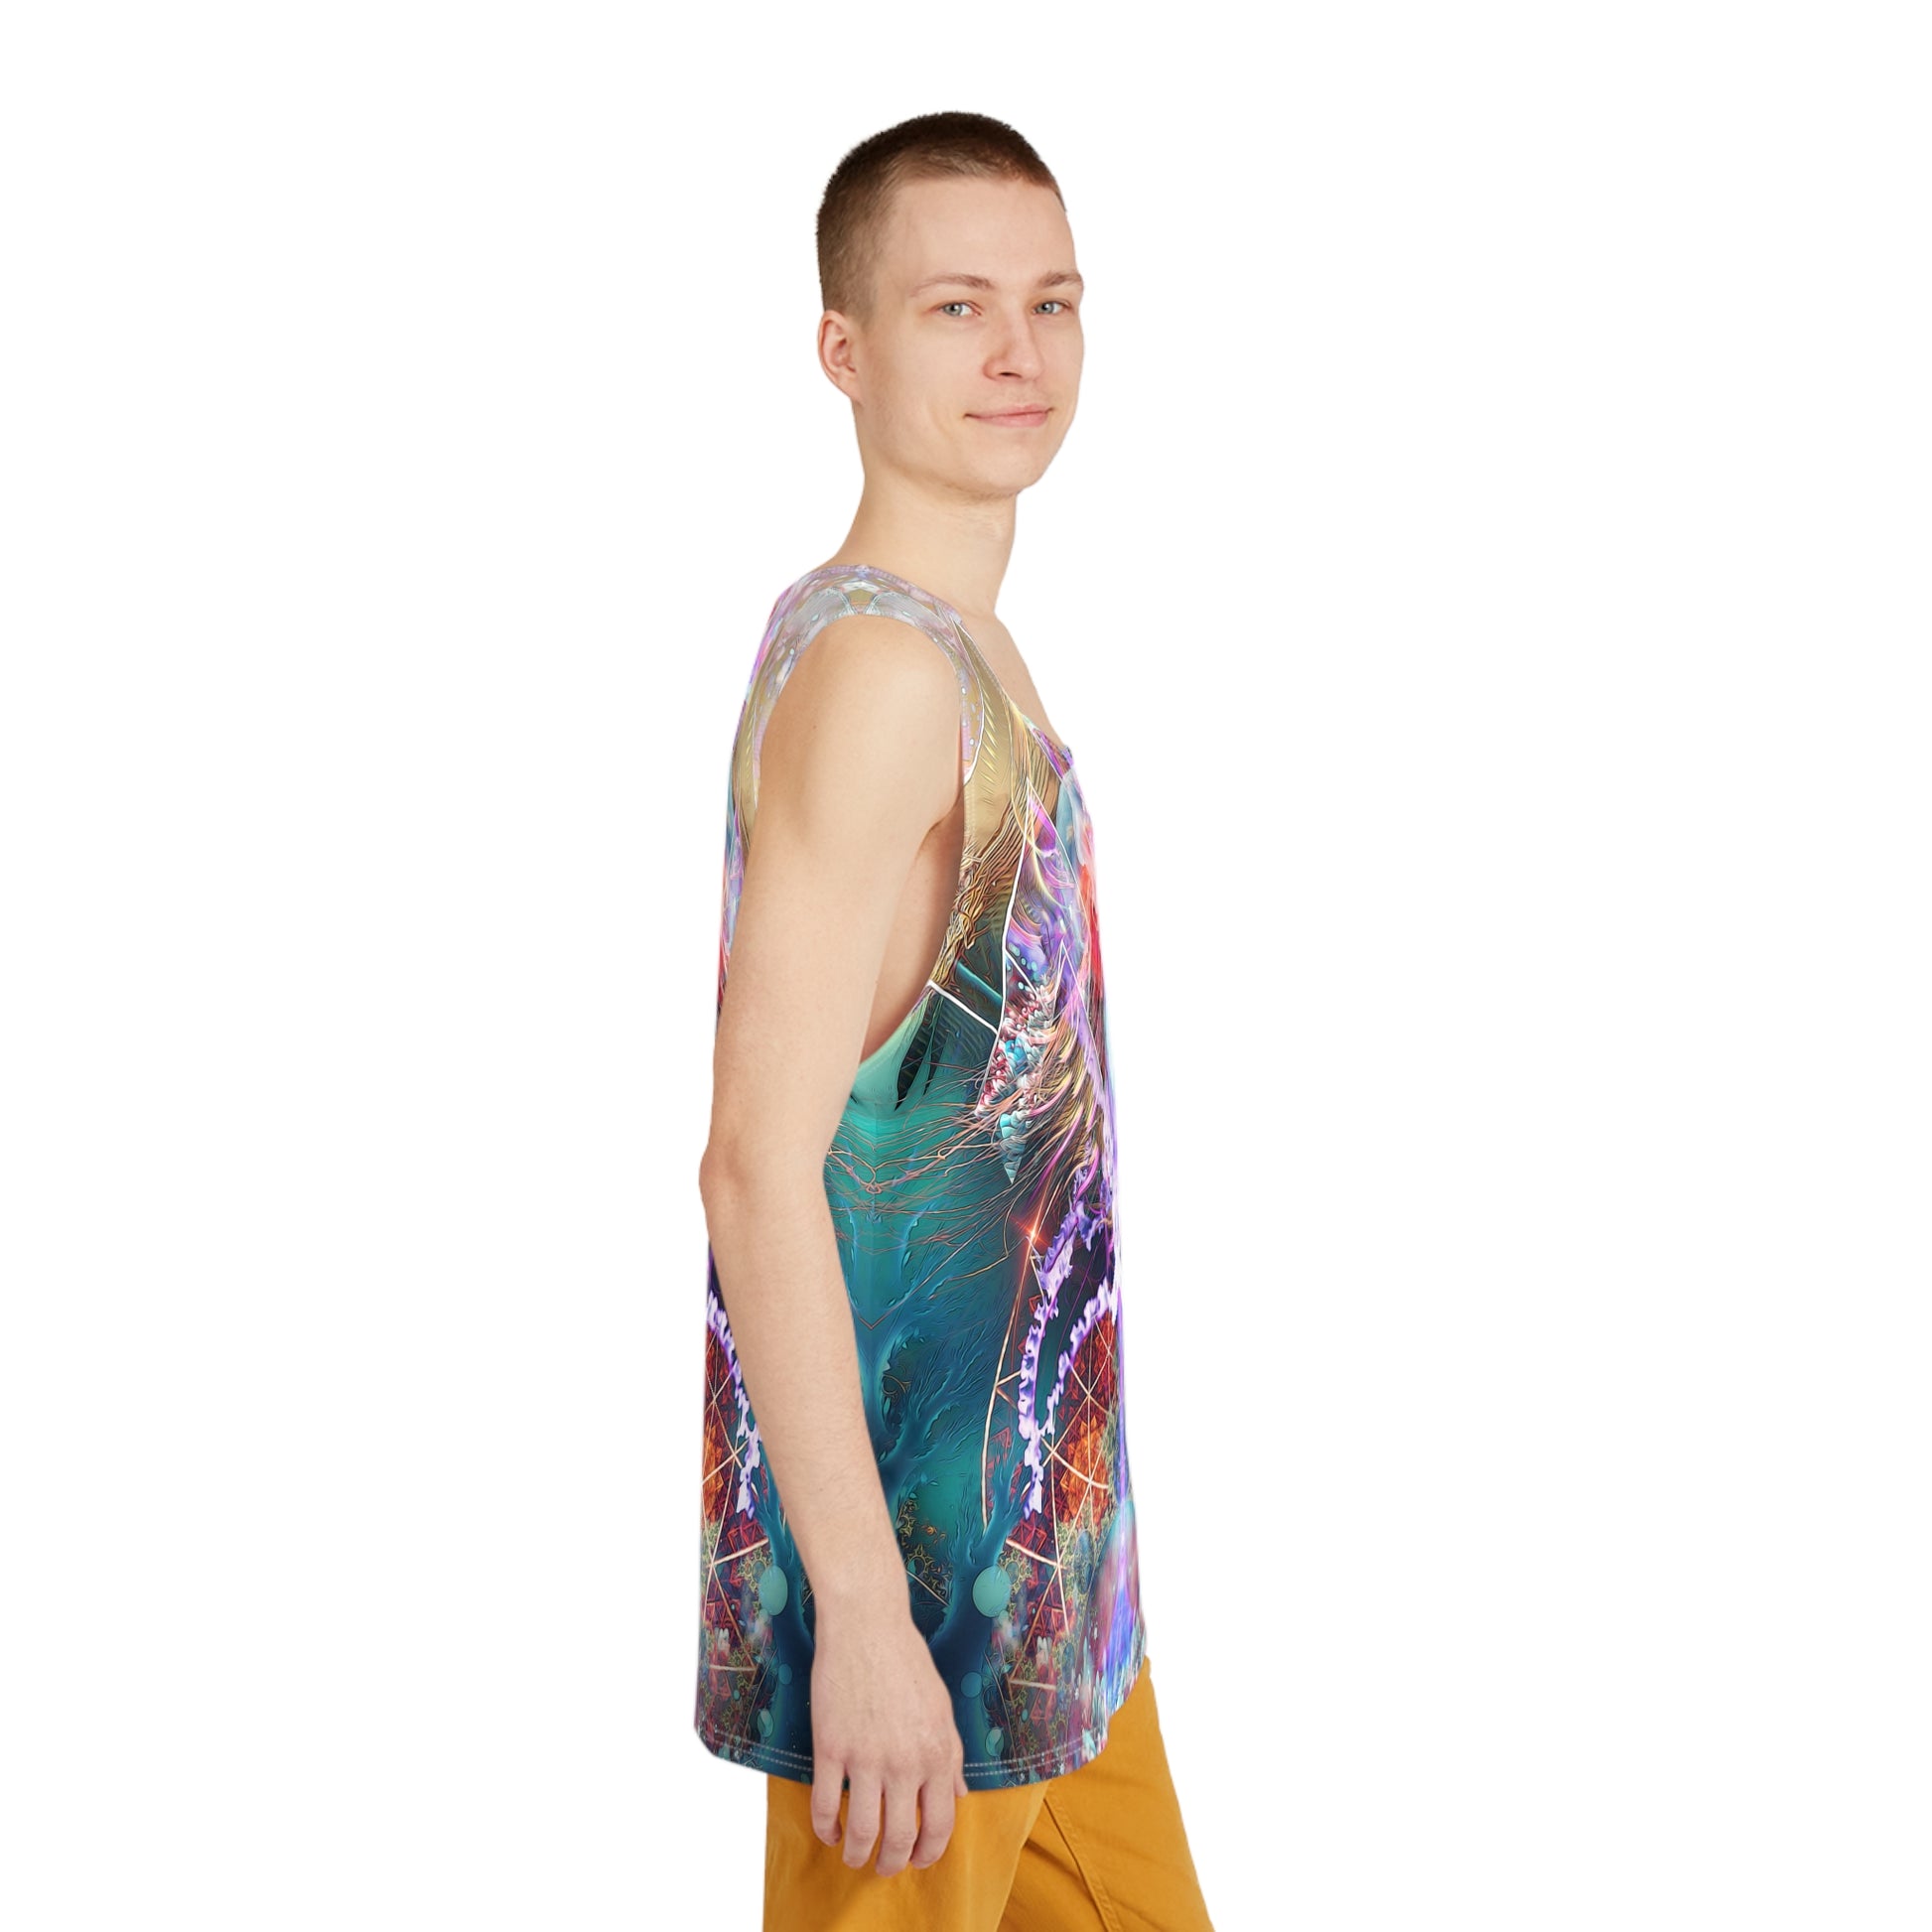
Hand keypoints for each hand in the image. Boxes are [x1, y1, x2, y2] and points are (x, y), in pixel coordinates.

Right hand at [808, 1604, 969, 1874]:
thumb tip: (960, 1794)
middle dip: (893, 1863)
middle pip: (900, 1837)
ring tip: (854, 1857)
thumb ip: (951, 1755)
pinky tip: (829, 1831)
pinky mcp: (831, 1746)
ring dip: (857, 1855)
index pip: (940, 1823)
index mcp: (938, 1753)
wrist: (867, 1624)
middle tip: (884, 1867)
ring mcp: (866, 1756)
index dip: (930, 1851)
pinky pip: (824, 1805)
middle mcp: (905, 1761)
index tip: (920, 1859)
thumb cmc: (907, 1660)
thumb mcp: (942, 1708)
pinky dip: (825, 1829)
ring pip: (862, 1831)